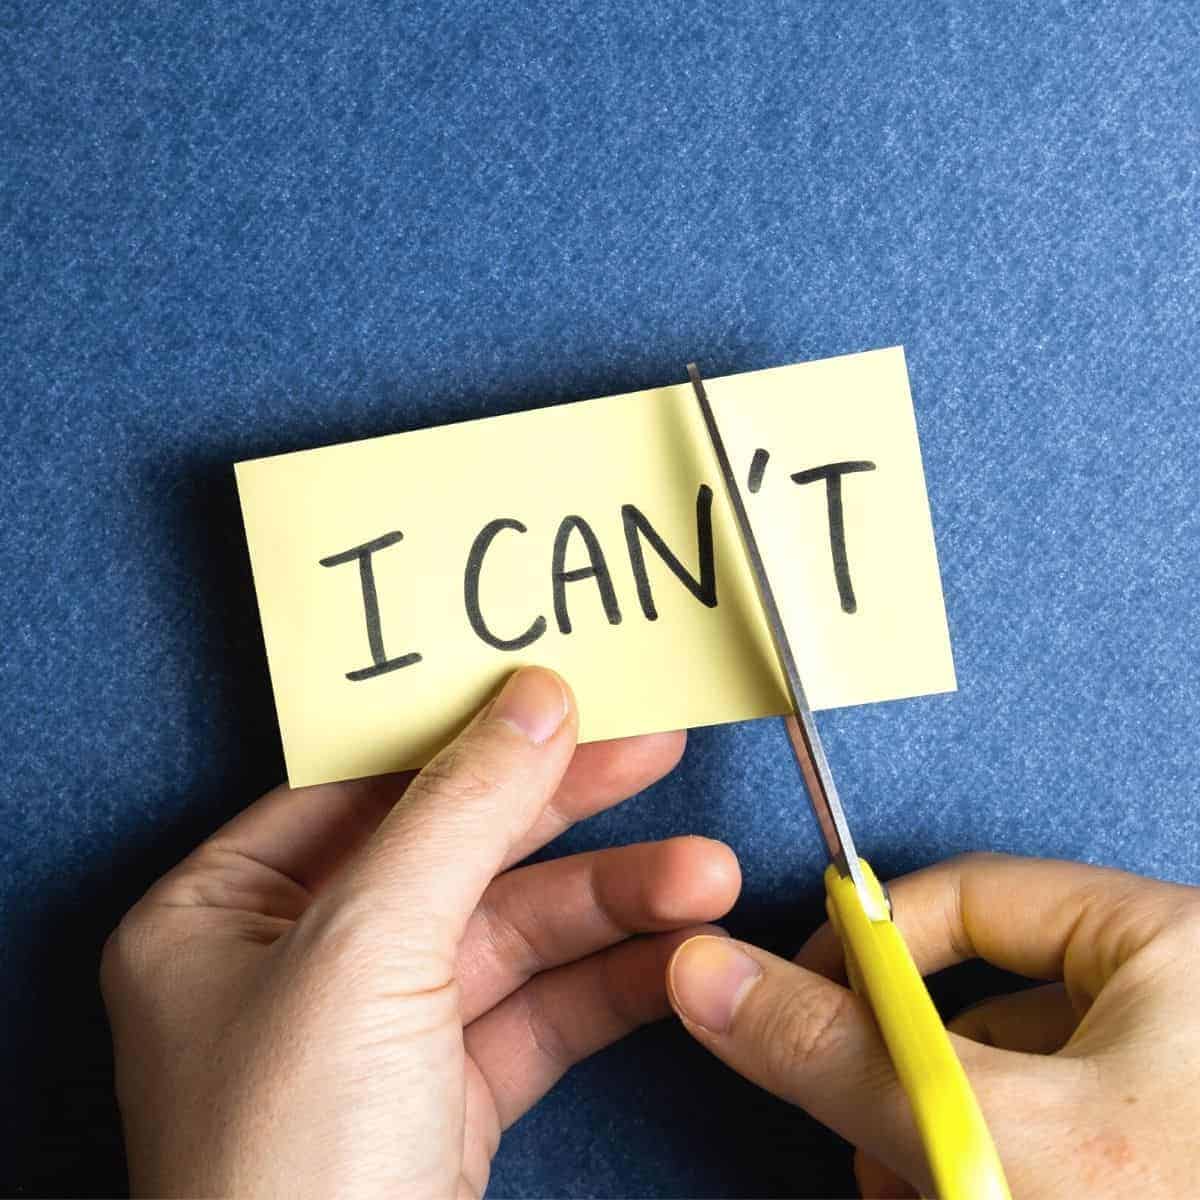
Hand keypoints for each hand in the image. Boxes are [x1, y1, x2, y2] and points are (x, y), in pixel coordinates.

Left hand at [102, 667, 739, 1198]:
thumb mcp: (367, 950)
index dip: (463, 737)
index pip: (359, 786)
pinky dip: (611, 981)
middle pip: (451, 851)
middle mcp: (292, 965)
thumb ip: (458, 814)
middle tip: (651, 753)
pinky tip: (676, 952)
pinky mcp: (444, 1096)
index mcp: (220, 914)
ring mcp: (375, 1031)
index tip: (556, 696)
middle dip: (565, 815)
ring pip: (512, 934)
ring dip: (613, 905)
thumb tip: (530, 703)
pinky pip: (539, 1010)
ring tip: (703, 875)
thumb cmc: (284, 1170)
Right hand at [666, 852, 1199, 1197]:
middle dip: (908, 1073)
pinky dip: (1000, 1166)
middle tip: (867, 1146)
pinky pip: (1063, 1132)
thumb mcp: (1004, 1139)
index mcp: (1170, 940)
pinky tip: (965, 1197)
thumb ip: (847, 1053)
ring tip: (917, 1192)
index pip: (973, 894)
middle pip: (991, 994)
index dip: (869, 946)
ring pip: (1022, 1079)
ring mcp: (1184, 1083)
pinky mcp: (1173, 1146)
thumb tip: (705, 971)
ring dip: (947, 1134)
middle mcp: (1184, 998)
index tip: (796, 1009)